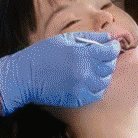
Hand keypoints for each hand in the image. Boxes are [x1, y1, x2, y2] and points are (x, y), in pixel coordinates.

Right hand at [0, 32, 119, 116]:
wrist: (24, 76)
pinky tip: (88, 80)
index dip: (113, 48)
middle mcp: (84, 72)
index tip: (112, 46)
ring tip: (94, 68)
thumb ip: (90, 38)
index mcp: (81, 54)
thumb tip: (109, 38)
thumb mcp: (65, 39)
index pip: (110, 52)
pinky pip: (96, 94)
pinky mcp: (77, 99)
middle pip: (109, 67)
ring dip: (103, 74)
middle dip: (108, 60)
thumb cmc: (43, 54)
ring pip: (104, 82)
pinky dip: (96, 87)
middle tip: (102, 56)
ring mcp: (81, 88)